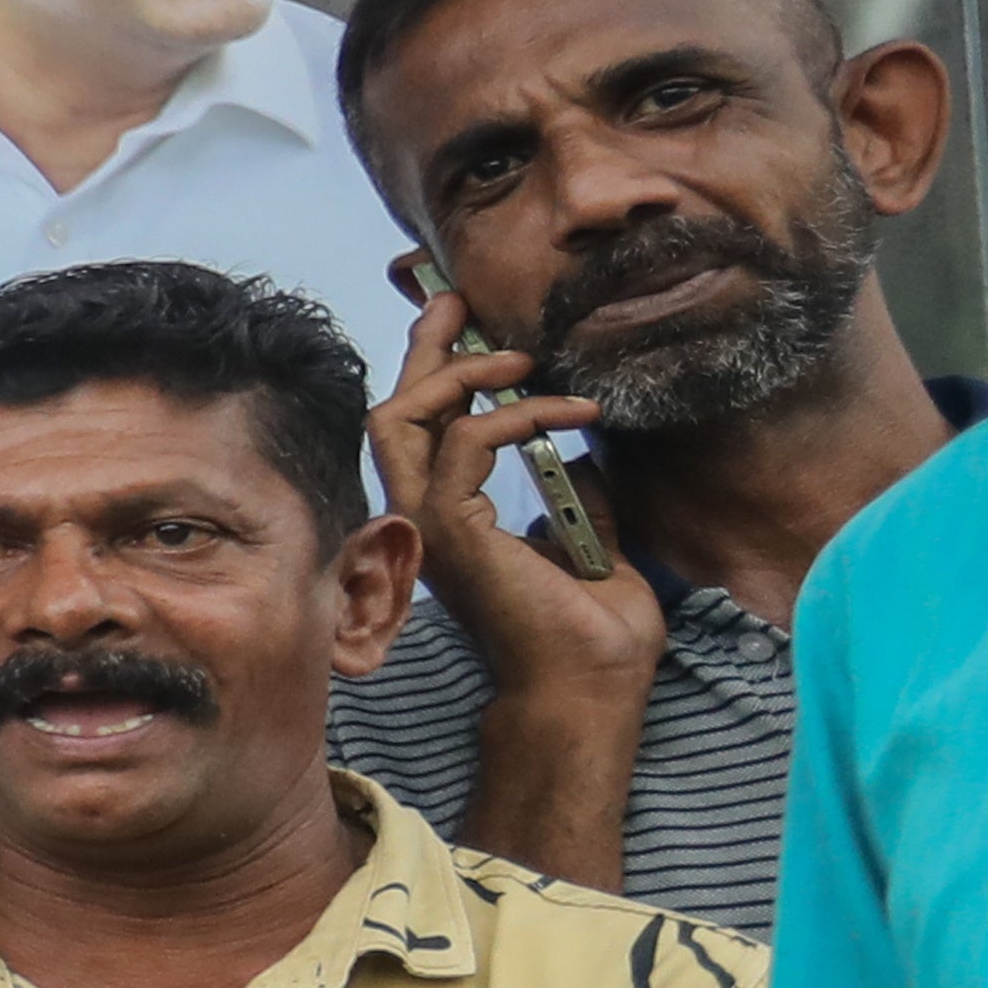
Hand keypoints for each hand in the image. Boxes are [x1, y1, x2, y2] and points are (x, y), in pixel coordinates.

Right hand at [373, 278, 658, 707]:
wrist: (591, 686)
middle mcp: (426, 517)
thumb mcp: (592, 541)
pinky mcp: (454, 531)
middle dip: (426, 348)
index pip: (424, 430)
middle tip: (462, 301)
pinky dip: (518, 415)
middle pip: (395, 412)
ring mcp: (430, 525)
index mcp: (451, 519)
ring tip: (522, 357)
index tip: (472, 325)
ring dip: (461, 373)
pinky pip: (467, 444)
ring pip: (402, 418)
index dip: (438, 371)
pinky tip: (570, 412)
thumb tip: (586, 455)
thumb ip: (577, 496)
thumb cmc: (593, 633)